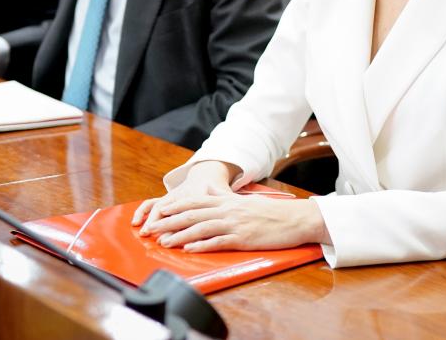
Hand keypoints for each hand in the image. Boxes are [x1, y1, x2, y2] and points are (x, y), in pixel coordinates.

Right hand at [132, 160, 238, 232]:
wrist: (208, 174)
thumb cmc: (218, 191)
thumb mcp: (226, 197)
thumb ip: (228, 204)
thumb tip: (237, 212)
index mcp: (200, 196)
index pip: (190, 211)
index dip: (184, 226)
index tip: (179, 237)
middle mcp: (183, 196)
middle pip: (173, 211)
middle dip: (166, 226)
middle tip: (160, 240)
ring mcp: (172, 197)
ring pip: (159, 206)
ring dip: (150, 218)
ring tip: (144, 231)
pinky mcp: (165, 198)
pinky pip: (151, 203)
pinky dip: (142, 211)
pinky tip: (136, 221)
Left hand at [142, 195, 328, 251]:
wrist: (294, 219)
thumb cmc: (271, 212)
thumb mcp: (245, 201)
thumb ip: (226, 198)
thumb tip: (210, 194)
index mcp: (227, 202)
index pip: (195, 201)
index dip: (175, 206)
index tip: (158, 210)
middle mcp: (228, 210)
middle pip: (192, 214)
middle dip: (169, 221)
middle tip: (151, 228)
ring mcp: (234, 224)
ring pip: (201, 228)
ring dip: (180, 235)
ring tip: (164, 241)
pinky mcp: (242, 239)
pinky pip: (218, 242)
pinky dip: (201, 245)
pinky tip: (189, 249)